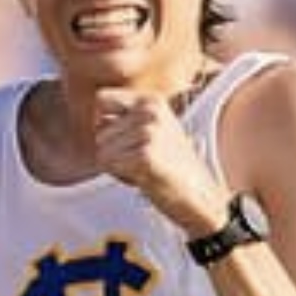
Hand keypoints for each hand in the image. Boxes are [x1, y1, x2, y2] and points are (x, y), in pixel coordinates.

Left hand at [92, 89, 224, 229]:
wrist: (199, 196)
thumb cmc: (174, 167)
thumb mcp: (157, 128)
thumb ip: (128, 118)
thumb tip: (96, 119)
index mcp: (152, 101)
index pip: (102, 99)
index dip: (103, 122)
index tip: (119, 139)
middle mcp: (150, 111)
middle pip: (100, 130)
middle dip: (113, 150)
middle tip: (141, 160)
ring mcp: (148, 132)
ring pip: (102, 149)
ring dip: (117, 165)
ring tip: (144, 168)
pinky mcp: (144, 155)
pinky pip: (108, 164)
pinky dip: (120, 176)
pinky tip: (143, 177)